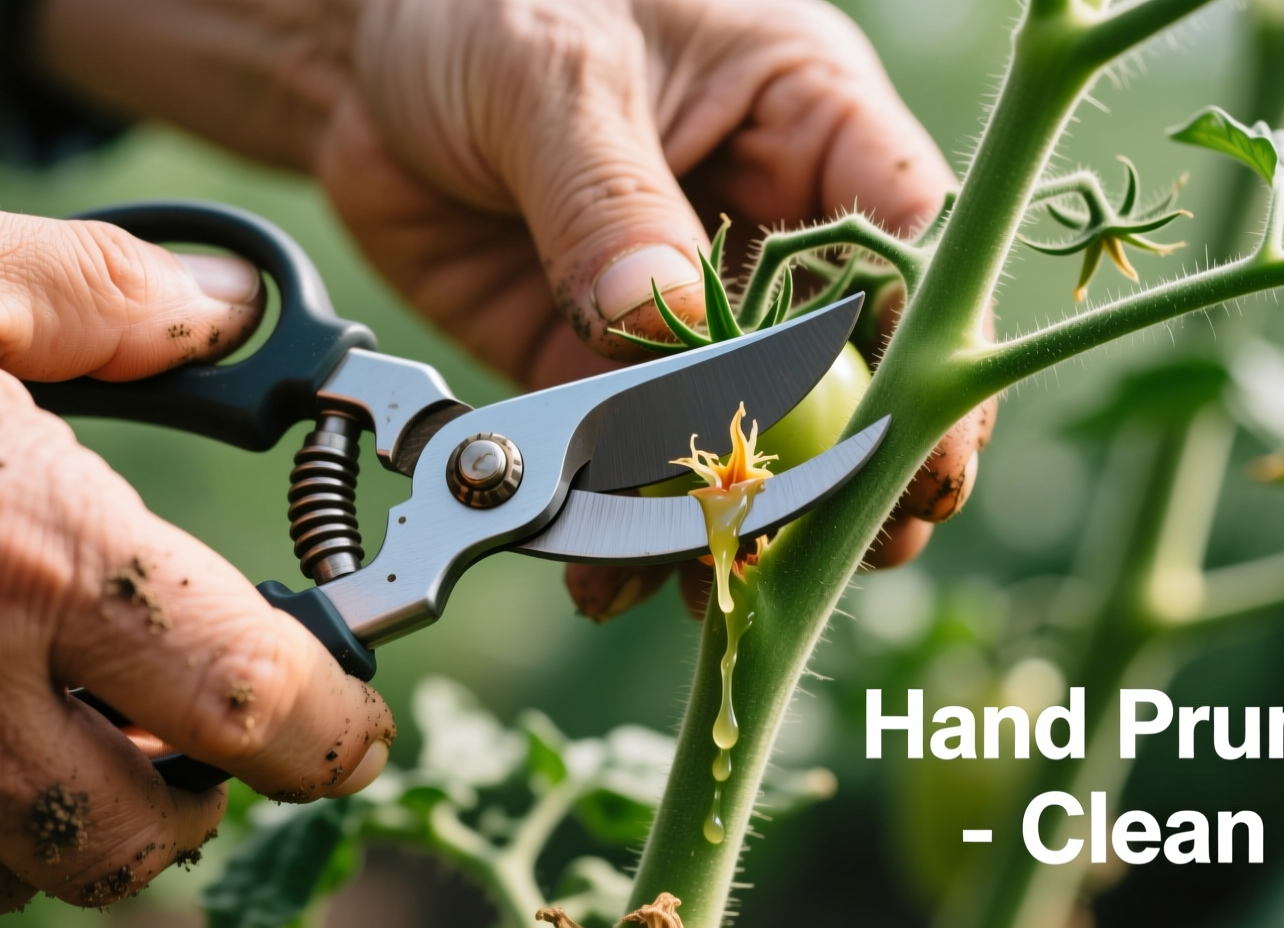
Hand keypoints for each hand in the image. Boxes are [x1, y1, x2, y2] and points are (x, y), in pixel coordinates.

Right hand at [0, 178, 394, 916]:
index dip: (333, 726)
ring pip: (35, 874)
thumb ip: (101, 290)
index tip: (346, 716)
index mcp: (34, 555)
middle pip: (159, 835)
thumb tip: (225, 311)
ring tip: (79, 728)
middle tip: (210, 724)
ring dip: (85, 818)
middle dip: (210, 790)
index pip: (260, 704)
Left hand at [318, 0, 995, 617]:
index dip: (931, 352)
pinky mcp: (594, 357)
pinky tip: (612, 570)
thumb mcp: (554, 67)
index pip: (907, 247)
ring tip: (716, 583)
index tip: (926, 454)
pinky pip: (628, 449)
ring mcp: (681, 302)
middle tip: (824, 551)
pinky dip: (622, 515)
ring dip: (729, 511)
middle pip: (840, 364)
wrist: (352, 52)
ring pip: (735, 427)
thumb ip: (611, 196)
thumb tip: (670, 320)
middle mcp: (761, 221)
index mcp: (805, 118)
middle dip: (836, 466)